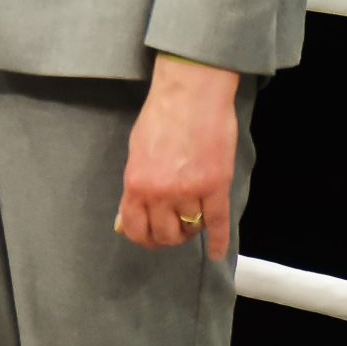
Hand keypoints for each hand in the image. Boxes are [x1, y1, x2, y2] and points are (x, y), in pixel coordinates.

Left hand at [114, 54, 240, 257]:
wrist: (190, 92)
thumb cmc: (161, 115)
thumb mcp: (135, 151)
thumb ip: (134, 185)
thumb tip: (127, 215)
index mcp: (136, 183)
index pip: (134, 228)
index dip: (142, 238)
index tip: (149, 238)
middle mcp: (161, 192)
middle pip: (164, 235)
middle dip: (168, 237)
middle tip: (173, 232)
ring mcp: (190, 191)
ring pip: (190, 229)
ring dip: (191, 230)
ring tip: (192, 223)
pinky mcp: (216, 185)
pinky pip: (218, 223)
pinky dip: (218, 241)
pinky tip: (216, 252)